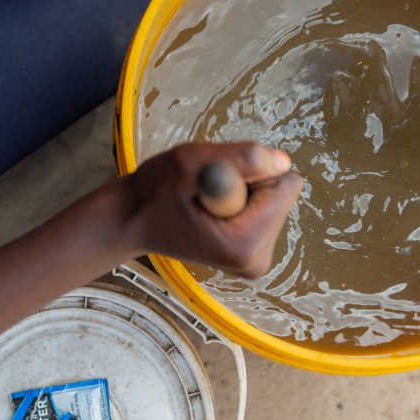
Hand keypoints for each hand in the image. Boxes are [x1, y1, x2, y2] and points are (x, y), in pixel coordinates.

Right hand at [121, 142, 304, 277]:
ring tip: (205, 198)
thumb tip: (283, 162)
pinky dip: (242, 201)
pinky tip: (212, 208)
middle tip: (207, 190)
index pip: (285, 186)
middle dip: (248, 182)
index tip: (218, 179)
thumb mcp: (190, 162)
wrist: (134, 220)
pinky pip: (264, 210)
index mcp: (246, 245)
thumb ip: (239, 159)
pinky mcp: (254, 254)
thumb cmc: (155, 191)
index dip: (252, 171)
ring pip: (274, 200)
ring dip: (243, 189)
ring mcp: (257, 260)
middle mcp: (258, 260)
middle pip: (282, 195)